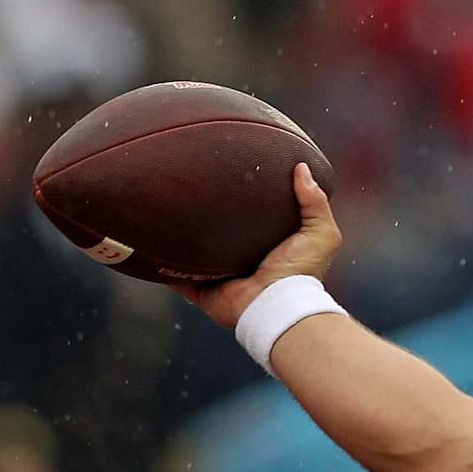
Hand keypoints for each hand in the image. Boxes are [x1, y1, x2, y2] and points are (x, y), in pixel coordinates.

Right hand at [167, 162, 342, 327]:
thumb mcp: (320, 232)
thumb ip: (314, 201)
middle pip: (219, 236)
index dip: (245, 203)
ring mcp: (220, 276)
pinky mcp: (202, 290)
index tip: (231, 178)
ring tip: (167, 214)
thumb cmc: (301, 271)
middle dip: (207, 220)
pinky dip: (164, 267)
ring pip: (195, 255)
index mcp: (267, 247)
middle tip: (193, 192)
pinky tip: (152, 247)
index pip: (253, 221)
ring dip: (182, 240)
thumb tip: (301, 168)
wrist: (276, 303)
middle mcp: (242, 261)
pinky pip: (176, 278)